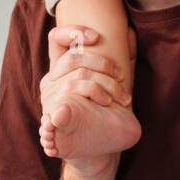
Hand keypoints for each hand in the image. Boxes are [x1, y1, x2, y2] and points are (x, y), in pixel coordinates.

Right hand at [38, 25, 135, 173]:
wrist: (100, 148)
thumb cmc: (106, 113)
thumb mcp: (114, 83)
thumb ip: (121, 58)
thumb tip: (129, 32)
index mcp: (62, 69)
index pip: (56, 39)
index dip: (73, 31)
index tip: (96, 37)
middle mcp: (52, 80)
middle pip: (74, 58)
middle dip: (104, 65)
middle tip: (122, 80)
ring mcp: (50, 99)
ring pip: (77, 80)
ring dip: (104, 88)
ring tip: (118, 101)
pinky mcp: (52, 120)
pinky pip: (60, 110)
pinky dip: (68, 112)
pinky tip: (80, 112)